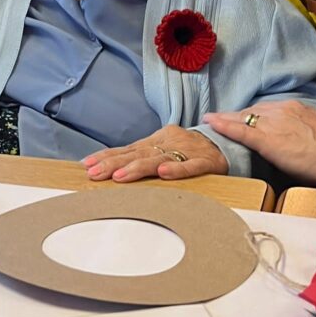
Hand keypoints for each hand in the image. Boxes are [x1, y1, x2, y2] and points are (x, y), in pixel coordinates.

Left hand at [82, 126, 227, 182]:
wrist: (228, 142)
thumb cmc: (192, 150)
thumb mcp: (166, 148)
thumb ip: (144, 157)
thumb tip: (114, 168)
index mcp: (158, 140)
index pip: (128, 148)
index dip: (108, 156)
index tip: (87, 165)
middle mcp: (169, 142)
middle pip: (138, 153)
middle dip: (114, 163)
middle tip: (95, 173)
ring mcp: (187, 151)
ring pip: (160, 159)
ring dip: (138, 168)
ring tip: (119, 177)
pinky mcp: (205, 162)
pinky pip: (190, 166)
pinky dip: (177, 169)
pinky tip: (164, 173)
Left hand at [203, 100, 315, 183]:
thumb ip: (307, 128)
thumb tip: (305, 135)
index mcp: (295, 108)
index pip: (267, 109)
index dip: (254, 115)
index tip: (246, 118)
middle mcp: (281, 111)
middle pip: (253, 112)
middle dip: (238, 116)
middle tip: (223, 119)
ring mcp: (272, 125)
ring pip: (243, 118)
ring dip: (226, 119)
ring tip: (211, 120)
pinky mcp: (266, 140)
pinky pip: (240, 130)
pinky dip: (223, 126)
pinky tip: (210, 122)